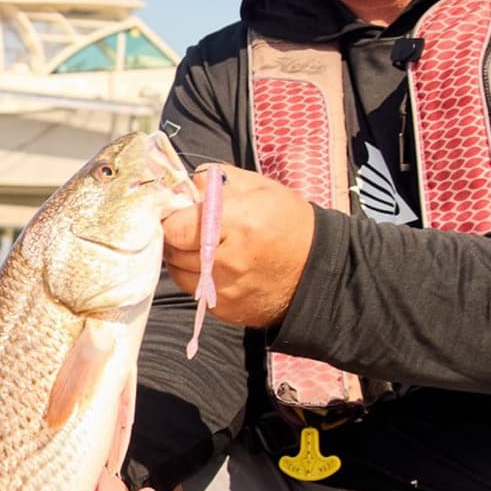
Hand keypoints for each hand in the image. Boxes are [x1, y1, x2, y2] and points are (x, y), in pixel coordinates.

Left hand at [160, 163, 314, 329]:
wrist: (317, 270)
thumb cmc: (288, 223)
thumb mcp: (259, 188)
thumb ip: (216, 180)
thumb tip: (186, 185)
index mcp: (237, 224)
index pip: (175, 227)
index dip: (173, 218)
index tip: (180, 213)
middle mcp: (227, 261)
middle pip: (173, 250)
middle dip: (177, 237)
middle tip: (191, 228)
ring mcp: (224, 290)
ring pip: (178, 273)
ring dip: (183, 258)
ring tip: (202, 246)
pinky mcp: (224, 310)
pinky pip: (193, 291)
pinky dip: (196, 278)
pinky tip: (215, 266)